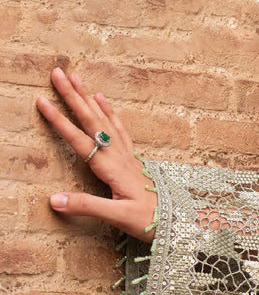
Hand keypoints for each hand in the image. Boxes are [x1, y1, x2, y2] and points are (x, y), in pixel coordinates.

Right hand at [36, 67, 157, 241]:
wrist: (179, 221)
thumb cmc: (150, 221)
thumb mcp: (118, 217)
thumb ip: (87, 206)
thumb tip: (54, 199)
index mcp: (112, 168)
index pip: (79, 140)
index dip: (59, 121)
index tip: (42, 101)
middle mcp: (119, 156)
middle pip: (92, 120)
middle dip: (73, 96)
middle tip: (58, 72)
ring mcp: (127, 155)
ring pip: (105, 120)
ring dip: (89, 98)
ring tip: (77, 78)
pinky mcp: (133, 159)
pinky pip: (119, 128)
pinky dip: (109, 112)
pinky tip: (103, 99)